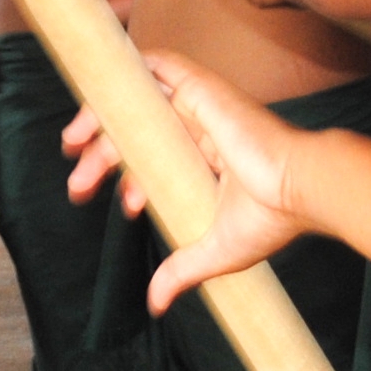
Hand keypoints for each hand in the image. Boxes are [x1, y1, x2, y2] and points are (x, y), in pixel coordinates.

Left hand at [56, 50, 315, 306]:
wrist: (298, 188)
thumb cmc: (273, 216)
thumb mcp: (215, 249)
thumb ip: (182, 270)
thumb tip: (157, 304)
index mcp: (204, 160)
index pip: (153, 161)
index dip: (128, 179)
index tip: (129, 209)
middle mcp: (198, 131)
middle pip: (136, 133)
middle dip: (99, 157)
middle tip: (78, 187)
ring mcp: (199, 107)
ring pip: (137, 101)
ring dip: (99, 117)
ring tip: (72, 144)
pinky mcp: (201, 89)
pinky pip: (159, 66)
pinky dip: (130, 69)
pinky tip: (104, 85)